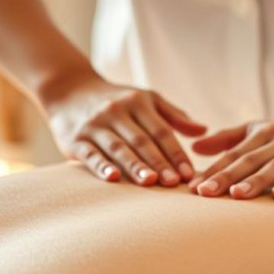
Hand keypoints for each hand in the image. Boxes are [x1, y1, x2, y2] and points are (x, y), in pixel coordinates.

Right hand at [42, 71, 206, 185]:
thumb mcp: (146, 99)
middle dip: (159, 162)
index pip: (161, 131)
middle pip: (142, 140)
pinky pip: (91, 154)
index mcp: (138, 103)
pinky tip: (113, 178)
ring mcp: (95, 126)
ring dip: (135, 165)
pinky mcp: (76, 140)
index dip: (176, 153)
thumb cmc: (117, 99)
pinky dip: (101, 166)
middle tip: (174, 182)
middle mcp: (116, 112)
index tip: (190, 173)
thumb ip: (174, 115)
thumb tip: (204, 130)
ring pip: (118, 148)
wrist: (69, 90)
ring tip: (150, 182)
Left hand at [187, 115, 273, 199]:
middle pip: (251, 160)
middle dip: (227, 177)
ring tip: (237, 195)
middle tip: (205, 193)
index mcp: (263, 134)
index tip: (192, 188)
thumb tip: (194, 147)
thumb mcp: (259, 132)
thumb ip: (227, 140)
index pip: (234, 154)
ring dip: (257, 180)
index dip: (213, 170)